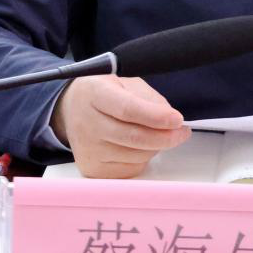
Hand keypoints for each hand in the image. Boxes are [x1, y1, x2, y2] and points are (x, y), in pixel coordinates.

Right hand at [50, 75, 190, 178]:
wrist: (71, 110)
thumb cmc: (104, 94)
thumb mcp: (124, 82)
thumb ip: (147, 97)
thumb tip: (169, 118)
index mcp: (95, 93)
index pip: (127, 109)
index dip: (155, 116)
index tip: (177, 119)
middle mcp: (87, 124)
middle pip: (133, 137)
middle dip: (165, 137)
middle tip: (182, 132)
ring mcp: (88, 150)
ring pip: (136, 156)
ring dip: (156, 147)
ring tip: (157, 134)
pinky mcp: (92, 170)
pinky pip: (130, 169)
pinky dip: (143, 158)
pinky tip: (140, 146)